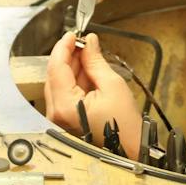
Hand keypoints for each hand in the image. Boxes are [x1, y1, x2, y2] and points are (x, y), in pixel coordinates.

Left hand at [43, 32, 140, 159]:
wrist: (131, 151)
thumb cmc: (124, 126)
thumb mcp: (112, 85)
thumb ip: (95, 61)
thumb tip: (89, 42)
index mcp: (65, 106)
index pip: (56, 67)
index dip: (64, 47)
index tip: (73, 34)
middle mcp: (56, 114)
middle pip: (54, 74)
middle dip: (68, 55)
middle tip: (83, 42)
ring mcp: (58, 118)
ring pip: (58, 83)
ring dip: (71, 67)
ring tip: (88, 55)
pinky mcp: (64, 120)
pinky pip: (64, 93)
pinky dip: (73, 80)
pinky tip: (87, 71)